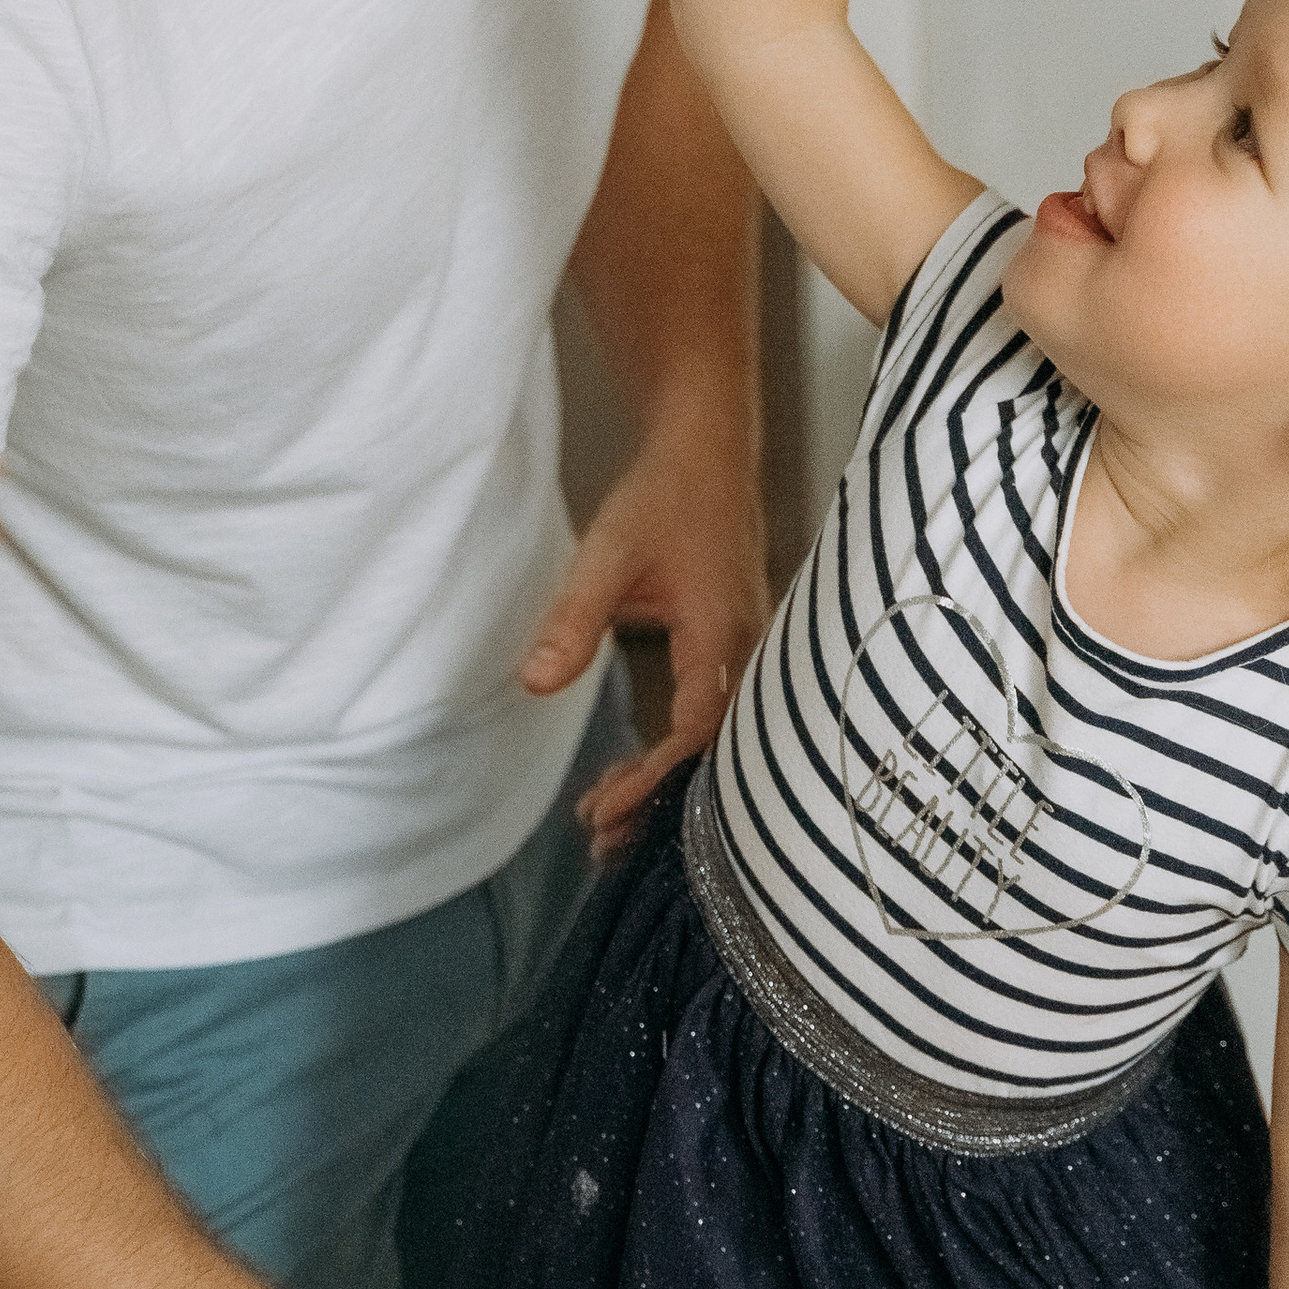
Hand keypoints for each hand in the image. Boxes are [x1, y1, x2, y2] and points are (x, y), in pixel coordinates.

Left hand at [520, 407, 767, 852]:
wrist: (709, 449)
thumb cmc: (664, 496)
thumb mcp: (607, 554)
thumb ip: (574, 620)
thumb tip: (538, 684)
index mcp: (721, 631)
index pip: (696, 728)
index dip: (654, 776)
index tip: (604, 808)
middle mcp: (748, 648)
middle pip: (713, 748)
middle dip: (659, 798)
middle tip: (599, 838)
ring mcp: (750, 647)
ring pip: (718, 734)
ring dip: (667, 777)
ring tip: (609, 818)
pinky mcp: (738, 643)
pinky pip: (718, 710)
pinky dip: (680, 747)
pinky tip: (642, 766)